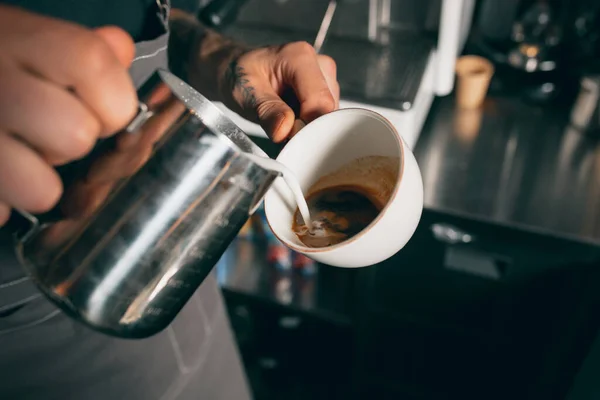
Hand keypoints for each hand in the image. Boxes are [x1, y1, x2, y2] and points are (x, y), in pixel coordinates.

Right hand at [0, 5, 137, 225]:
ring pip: (41, 190)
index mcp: (27, 40)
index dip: (114, 103)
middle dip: (75, 143)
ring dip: (37, 183)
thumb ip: (83, 49)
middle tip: (53, 132)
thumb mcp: (31, 38)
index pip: (99, 73)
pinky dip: (2, 201)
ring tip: (22, 158)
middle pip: (77, 136)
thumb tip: (120, 51)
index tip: (102, 107)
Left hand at [220, 42, 339, 142]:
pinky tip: (292, 117)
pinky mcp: (327, 91)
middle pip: (328, 110)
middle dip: (307, 127)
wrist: (238, 70)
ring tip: (284, 118)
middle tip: (281, 129)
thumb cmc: (241, 76)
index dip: (307, 125)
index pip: (321, 102)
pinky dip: (309, 124)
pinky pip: (325, 117)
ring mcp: (326, 78)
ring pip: (329, 116)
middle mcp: (319, 64)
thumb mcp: (245, 92)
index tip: (288, 136)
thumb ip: (267, 111)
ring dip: (307, 126)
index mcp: (300, 57)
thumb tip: (284, 131)